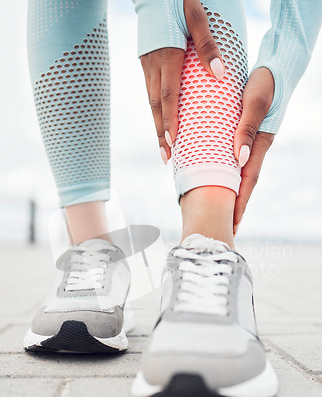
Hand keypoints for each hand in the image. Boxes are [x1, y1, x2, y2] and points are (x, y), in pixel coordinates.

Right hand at [140, 0, 224, 163]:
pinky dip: (155, 111)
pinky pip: (149, 92)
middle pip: (155, 106)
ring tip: (164, 147)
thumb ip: (207, 45)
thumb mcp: (197, 16)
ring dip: (157, 126)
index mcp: (167, 56)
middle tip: (167, 157)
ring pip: (150, 101)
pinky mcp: (146, 61)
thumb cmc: (178, 0)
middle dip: (161, 133)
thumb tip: (220, 75)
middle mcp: (153, 64)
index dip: (169, 121)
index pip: (167, 96)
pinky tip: (160, 121)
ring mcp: (146, 64)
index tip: (173, 143)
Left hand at [233, 67, 274, 234]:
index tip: (233, 222)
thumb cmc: (265, 82)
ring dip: (234, 193)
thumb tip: (240, 159)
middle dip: (237, 205)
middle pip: (245, 182)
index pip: (247, 179)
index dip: (239, 201)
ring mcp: (253, 143)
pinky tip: (222, 180)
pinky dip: (230, 174)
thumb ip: (247, 129)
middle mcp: (257, 147)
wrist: (275, 67)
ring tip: (225, 212)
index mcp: (260, 143)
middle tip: (228, 227)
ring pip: (241, 173)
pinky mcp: (248, 135)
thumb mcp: (254, 102)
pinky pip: (237, 160)